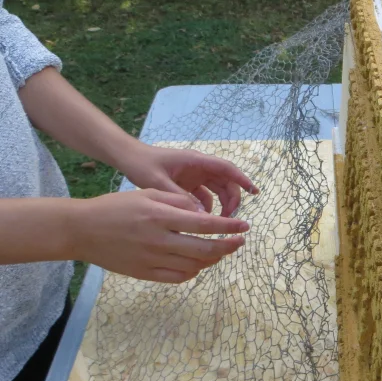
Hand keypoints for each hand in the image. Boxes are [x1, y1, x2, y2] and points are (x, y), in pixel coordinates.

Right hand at [69, 189, 249, 282]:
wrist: (81, 230)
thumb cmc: (115, 207)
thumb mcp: (146, 194)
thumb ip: (177, 202)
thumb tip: (204, 212)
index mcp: (160, 217)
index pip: (205, 224)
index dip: (229, 226)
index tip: (244, 226)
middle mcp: (159, 240)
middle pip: (205, 249)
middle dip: (228, 247)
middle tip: (240, 242)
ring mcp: (152, 260)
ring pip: (195, 265)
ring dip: (213, 259)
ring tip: (221, 250)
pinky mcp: (145, 274)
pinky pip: (179, 278)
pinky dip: (194, 271)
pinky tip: (199, 263)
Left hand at [118, 144, 257, 216]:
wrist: (127, 158)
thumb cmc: (142, 165)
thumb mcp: (158, 182)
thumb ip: (179, 199)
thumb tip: (202, 216)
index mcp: (196, 161)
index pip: (226, 169)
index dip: (243, 179)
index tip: (254, 192)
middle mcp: (199, 167)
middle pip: (226, 181)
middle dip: (232, 199)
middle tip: (230, 218)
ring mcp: (194, 175)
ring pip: (217, 190)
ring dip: (221, 204)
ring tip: (218, 222)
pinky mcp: (188, 183)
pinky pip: (205, 195)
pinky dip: (206, 207)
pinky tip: (200, 219)